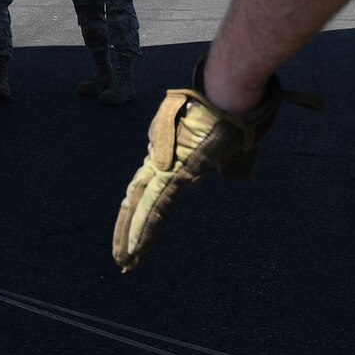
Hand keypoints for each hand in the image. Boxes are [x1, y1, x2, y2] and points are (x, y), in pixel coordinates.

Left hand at [111, 60, 321, 272]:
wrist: (230, 91)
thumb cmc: (233, 115)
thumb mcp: (233, 148)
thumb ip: (230, 164)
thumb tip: (231, 175)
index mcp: (172, 159)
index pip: (150, 192)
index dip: (139, 214)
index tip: (134, 237)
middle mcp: (163, 163)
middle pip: (139, 202)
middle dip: (128, 232)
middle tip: (120, 260)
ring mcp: (167, 166)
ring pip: (143, 207)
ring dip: (132, 237)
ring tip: (123, 262)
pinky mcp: (175, 172)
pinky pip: (155, 206)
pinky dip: (142, 227)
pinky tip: (134, 247)